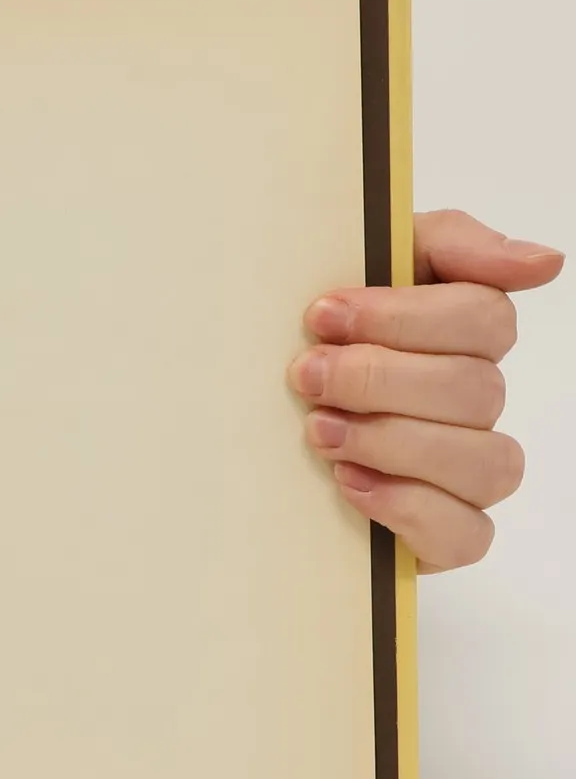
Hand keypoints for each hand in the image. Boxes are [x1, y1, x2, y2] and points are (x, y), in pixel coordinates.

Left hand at [291, 211, 563, 570]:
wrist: (234, 425)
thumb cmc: (304, 342)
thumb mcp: (354, 262)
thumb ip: (447, 244)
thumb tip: (543, 262)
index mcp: (460, 334)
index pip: (483, 318)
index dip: (404, 318)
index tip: (322, 315)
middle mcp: (472, 402)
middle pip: (476, 390)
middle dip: (380, 379)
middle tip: (306, 376)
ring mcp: (464, 471)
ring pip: (483, 462)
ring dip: (395, 442)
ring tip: (320, 432)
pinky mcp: (442, 534)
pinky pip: (467, 534)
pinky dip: (410, 509)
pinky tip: (350, 484)